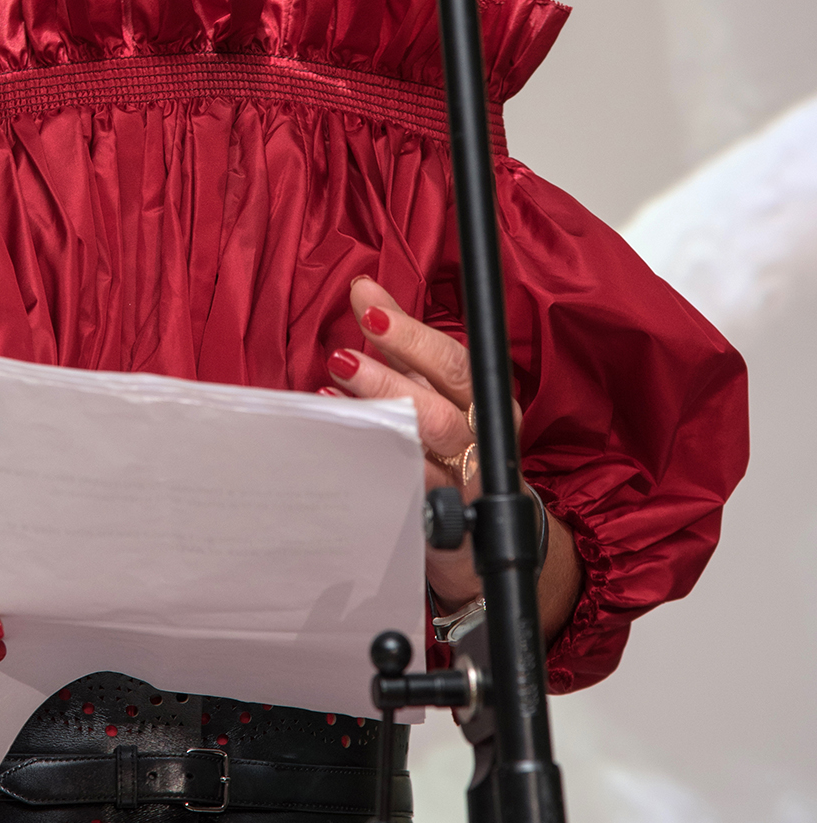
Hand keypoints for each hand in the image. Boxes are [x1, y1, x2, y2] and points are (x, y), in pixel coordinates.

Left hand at [324, 279, 519, 610]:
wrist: (483, 532)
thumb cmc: (454, 446)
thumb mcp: (436, 390)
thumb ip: (403, 343)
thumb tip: (365, 290)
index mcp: (486, 400)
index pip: (453, 361)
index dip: (412, 335)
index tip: (369, 308)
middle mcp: (482, 438)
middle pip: (442, 406)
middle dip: (390, 380)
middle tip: (342, 357)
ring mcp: (465, 483)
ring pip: (428, 447)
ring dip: (381, 415)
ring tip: (336, 392)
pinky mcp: (446, 521)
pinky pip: (410, 489)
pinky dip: (376, 461)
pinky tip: (344, 440)